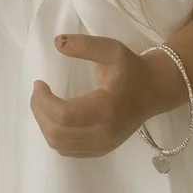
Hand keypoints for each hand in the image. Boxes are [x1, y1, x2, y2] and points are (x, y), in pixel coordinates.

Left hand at [30, 32, 172, 157]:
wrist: (155, 90)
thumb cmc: (132, 69)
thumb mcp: (112, 50)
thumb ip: (85, 45)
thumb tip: (57, 42)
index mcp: (106, 110)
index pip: (64, 115)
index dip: (43, 101)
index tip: (39, 83)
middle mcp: (104, 133)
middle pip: (58, 134)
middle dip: (39, 112)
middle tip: (38, 92)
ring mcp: (103, 145)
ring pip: (60, 145)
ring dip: (44, 124)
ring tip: (44, 103)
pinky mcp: (101, 149)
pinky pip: (68, 150)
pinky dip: (55, 135)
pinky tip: (55, 117)